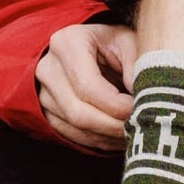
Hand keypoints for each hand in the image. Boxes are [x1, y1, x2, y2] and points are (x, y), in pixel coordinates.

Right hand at [36, 21, 136, 152]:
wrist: (93, 48)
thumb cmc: (115, 44)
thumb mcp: (130, 43)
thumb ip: (136, 68)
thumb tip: (139, 103)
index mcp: (67, 43)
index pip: (88, 86)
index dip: (115, 105)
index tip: (138, 110)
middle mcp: (48, 68)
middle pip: (78, 112)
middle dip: (112, 126)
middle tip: (138, 127)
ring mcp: (43, 92)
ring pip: (76, 127)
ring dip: (108, 136)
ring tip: (132, 131)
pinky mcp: (47, 112)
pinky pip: (72, 135)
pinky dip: (98, 140)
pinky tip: (118, 135)